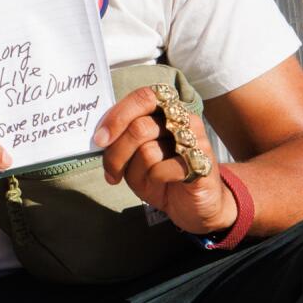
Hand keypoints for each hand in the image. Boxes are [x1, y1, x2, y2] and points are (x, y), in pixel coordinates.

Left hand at [93, 86, 236, 235]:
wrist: (196, 205)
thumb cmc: (161, 176)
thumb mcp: (135, 158)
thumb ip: (121, 141)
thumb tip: (100, 137)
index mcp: (167, 110)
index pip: (142, 97)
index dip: (117, 116)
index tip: (100, 140)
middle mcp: (184, 119)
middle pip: (138, 127)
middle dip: (116, 154)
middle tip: (111, 173)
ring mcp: (196, 140)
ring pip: (147, 150)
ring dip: (136, 173)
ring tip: (145, 180)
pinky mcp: (202, 163)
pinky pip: (161, 170)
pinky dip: (153, 181)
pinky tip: (162, 185)